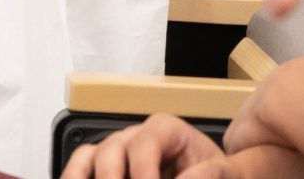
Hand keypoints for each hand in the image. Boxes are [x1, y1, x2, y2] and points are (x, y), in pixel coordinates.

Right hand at [59, 113, 225, 178]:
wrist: (216, 177)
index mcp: (165, 129)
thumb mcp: (227, 172)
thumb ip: (212, 173)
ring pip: (89, 156)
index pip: (145, 144)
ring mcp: (116, 150)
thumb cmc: (218, 175)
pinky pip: (81, 167)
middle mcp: (135, 135)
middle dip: (113, 177)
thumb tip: (187, 178)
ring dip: (84, 175)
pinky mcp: (105, 168)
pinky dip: (76, 176)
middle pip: (111, 149)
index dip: (143, 172)